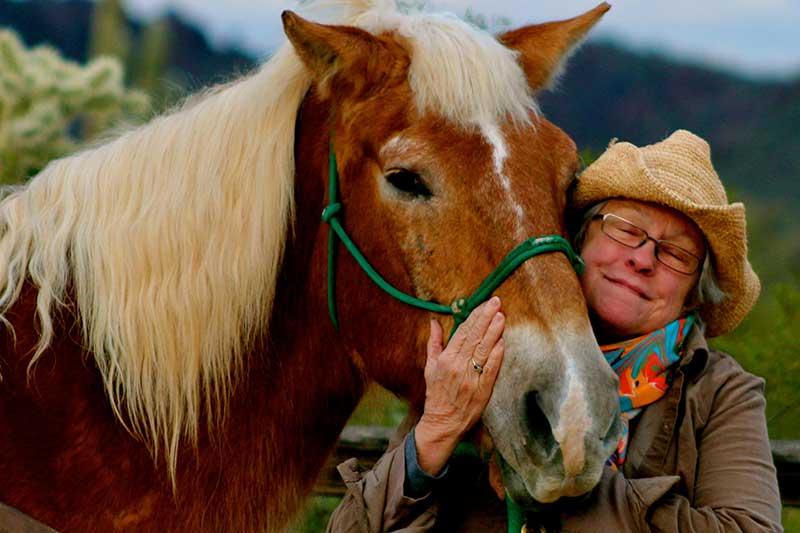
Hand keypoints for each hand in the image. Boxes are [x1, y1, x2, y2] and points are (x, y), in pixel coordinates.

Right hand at [415, 296, 505, 475]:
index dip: (474, 316)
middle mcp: (458, 366)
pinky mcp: (483, 390)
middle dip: (486, 318)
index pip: (462, 332)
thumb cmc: (436, 394)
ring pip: (484, 350)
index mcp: (445, 359)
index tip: (484, 303)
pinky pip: (491, 368)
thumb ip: (434, 343)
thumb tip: (434, 322)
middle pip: (475, 337)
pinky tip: (502, 341)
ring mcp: (471, 378)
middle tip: (496, 302)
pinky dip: (497, 354)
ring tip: (502, 316)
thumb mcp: (430, 367)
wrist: (443, 423)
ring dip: (494, 332)